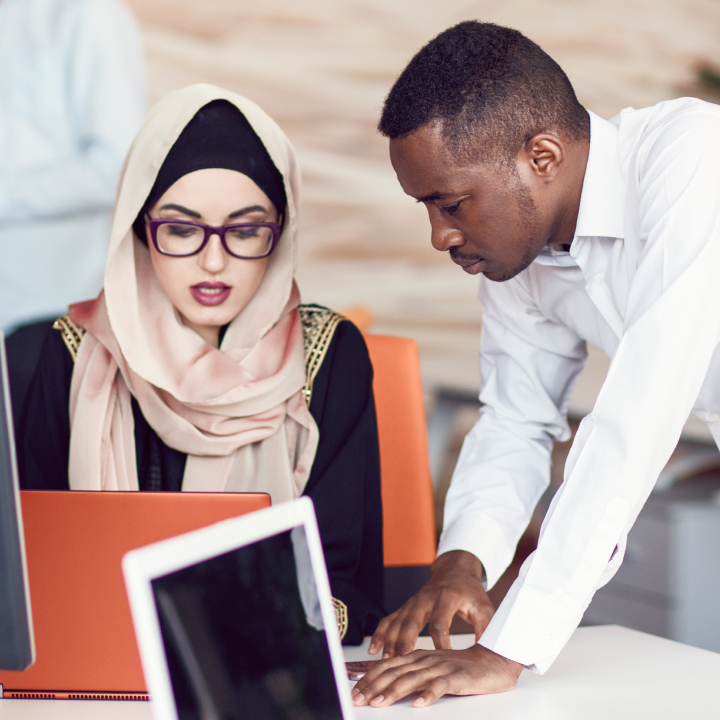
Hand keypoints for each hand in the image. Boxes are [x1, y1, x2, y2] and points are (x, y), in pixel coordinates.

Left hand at [352, 643, 522, 707]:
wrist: (494, 660)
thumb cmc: (462, 667)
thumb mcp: (432, 668)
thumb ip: (412, 674)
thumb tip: (387, 687)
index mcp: (418, 657)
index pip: (388, 666)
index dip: (370, 678)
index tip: (355, 692)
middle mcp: (426, 660)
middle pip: (395, 672)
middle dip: (373, 687)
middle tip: (358, 700)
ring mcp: (441, 667)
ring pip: (413, 679)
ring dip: (394, 691)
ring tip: (379, 703)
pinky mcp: (457, 677)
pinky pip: (441, 686)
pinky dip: (429, 694)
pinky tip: (418, 704)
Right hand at [368, 550, 493, 657]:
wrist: (454, 571)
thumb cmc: (470, 593)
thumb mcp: (484, 608)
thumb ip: (485, 630)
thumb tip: (489, 654)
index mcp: (447, 597)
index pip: (440, 621)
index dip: (440, 642)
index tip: (442, 660)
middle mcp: (426, 598)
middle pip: (412, 621)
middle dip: (405, 641)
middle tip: (402, 661)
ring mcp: (413, 602)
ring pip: (397, 621)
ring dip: (390, 640)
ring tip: (385, 660)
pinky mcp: (406, 606)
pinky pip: (389, 619)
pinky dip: (380, 634)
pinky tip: (373, 649)